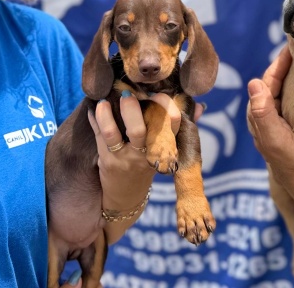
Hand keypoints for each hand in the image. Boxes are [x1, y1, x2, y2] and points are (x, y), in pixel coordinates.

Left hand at [88, 92, 181, 240]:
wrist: (125, 199)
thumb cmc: (146, 168)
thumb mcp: (165, 152)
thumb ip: (178, 128)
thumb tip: (200, 107)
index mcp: (163, 149)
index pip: (171, 126)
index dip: (166, 106)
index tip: (158, 93)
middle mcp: (144, 155)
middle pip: (139, 130)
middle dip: (132, 109)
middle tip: (127, 94)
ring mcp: (124, 159)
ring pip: (113, 133)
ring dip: (106, 114)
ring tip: (103, 101)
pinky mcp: (107, 161)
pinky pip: (98, 137)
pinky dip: (94, 119)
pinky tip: (93, 108)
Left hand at [246, 47, 293, 181]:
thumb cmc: (291, 164)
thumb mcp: (275, 140)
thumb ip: (263, 113)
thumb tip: (252, 82)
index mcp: (261, 116)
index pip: (267, 82)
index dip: (278, 64)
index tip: (292, 46)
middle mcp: (269, 116)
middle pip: (275, 82)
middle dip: (285, 64)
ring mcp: (282, 120)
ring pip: (284, 89)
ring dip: (293, 73)